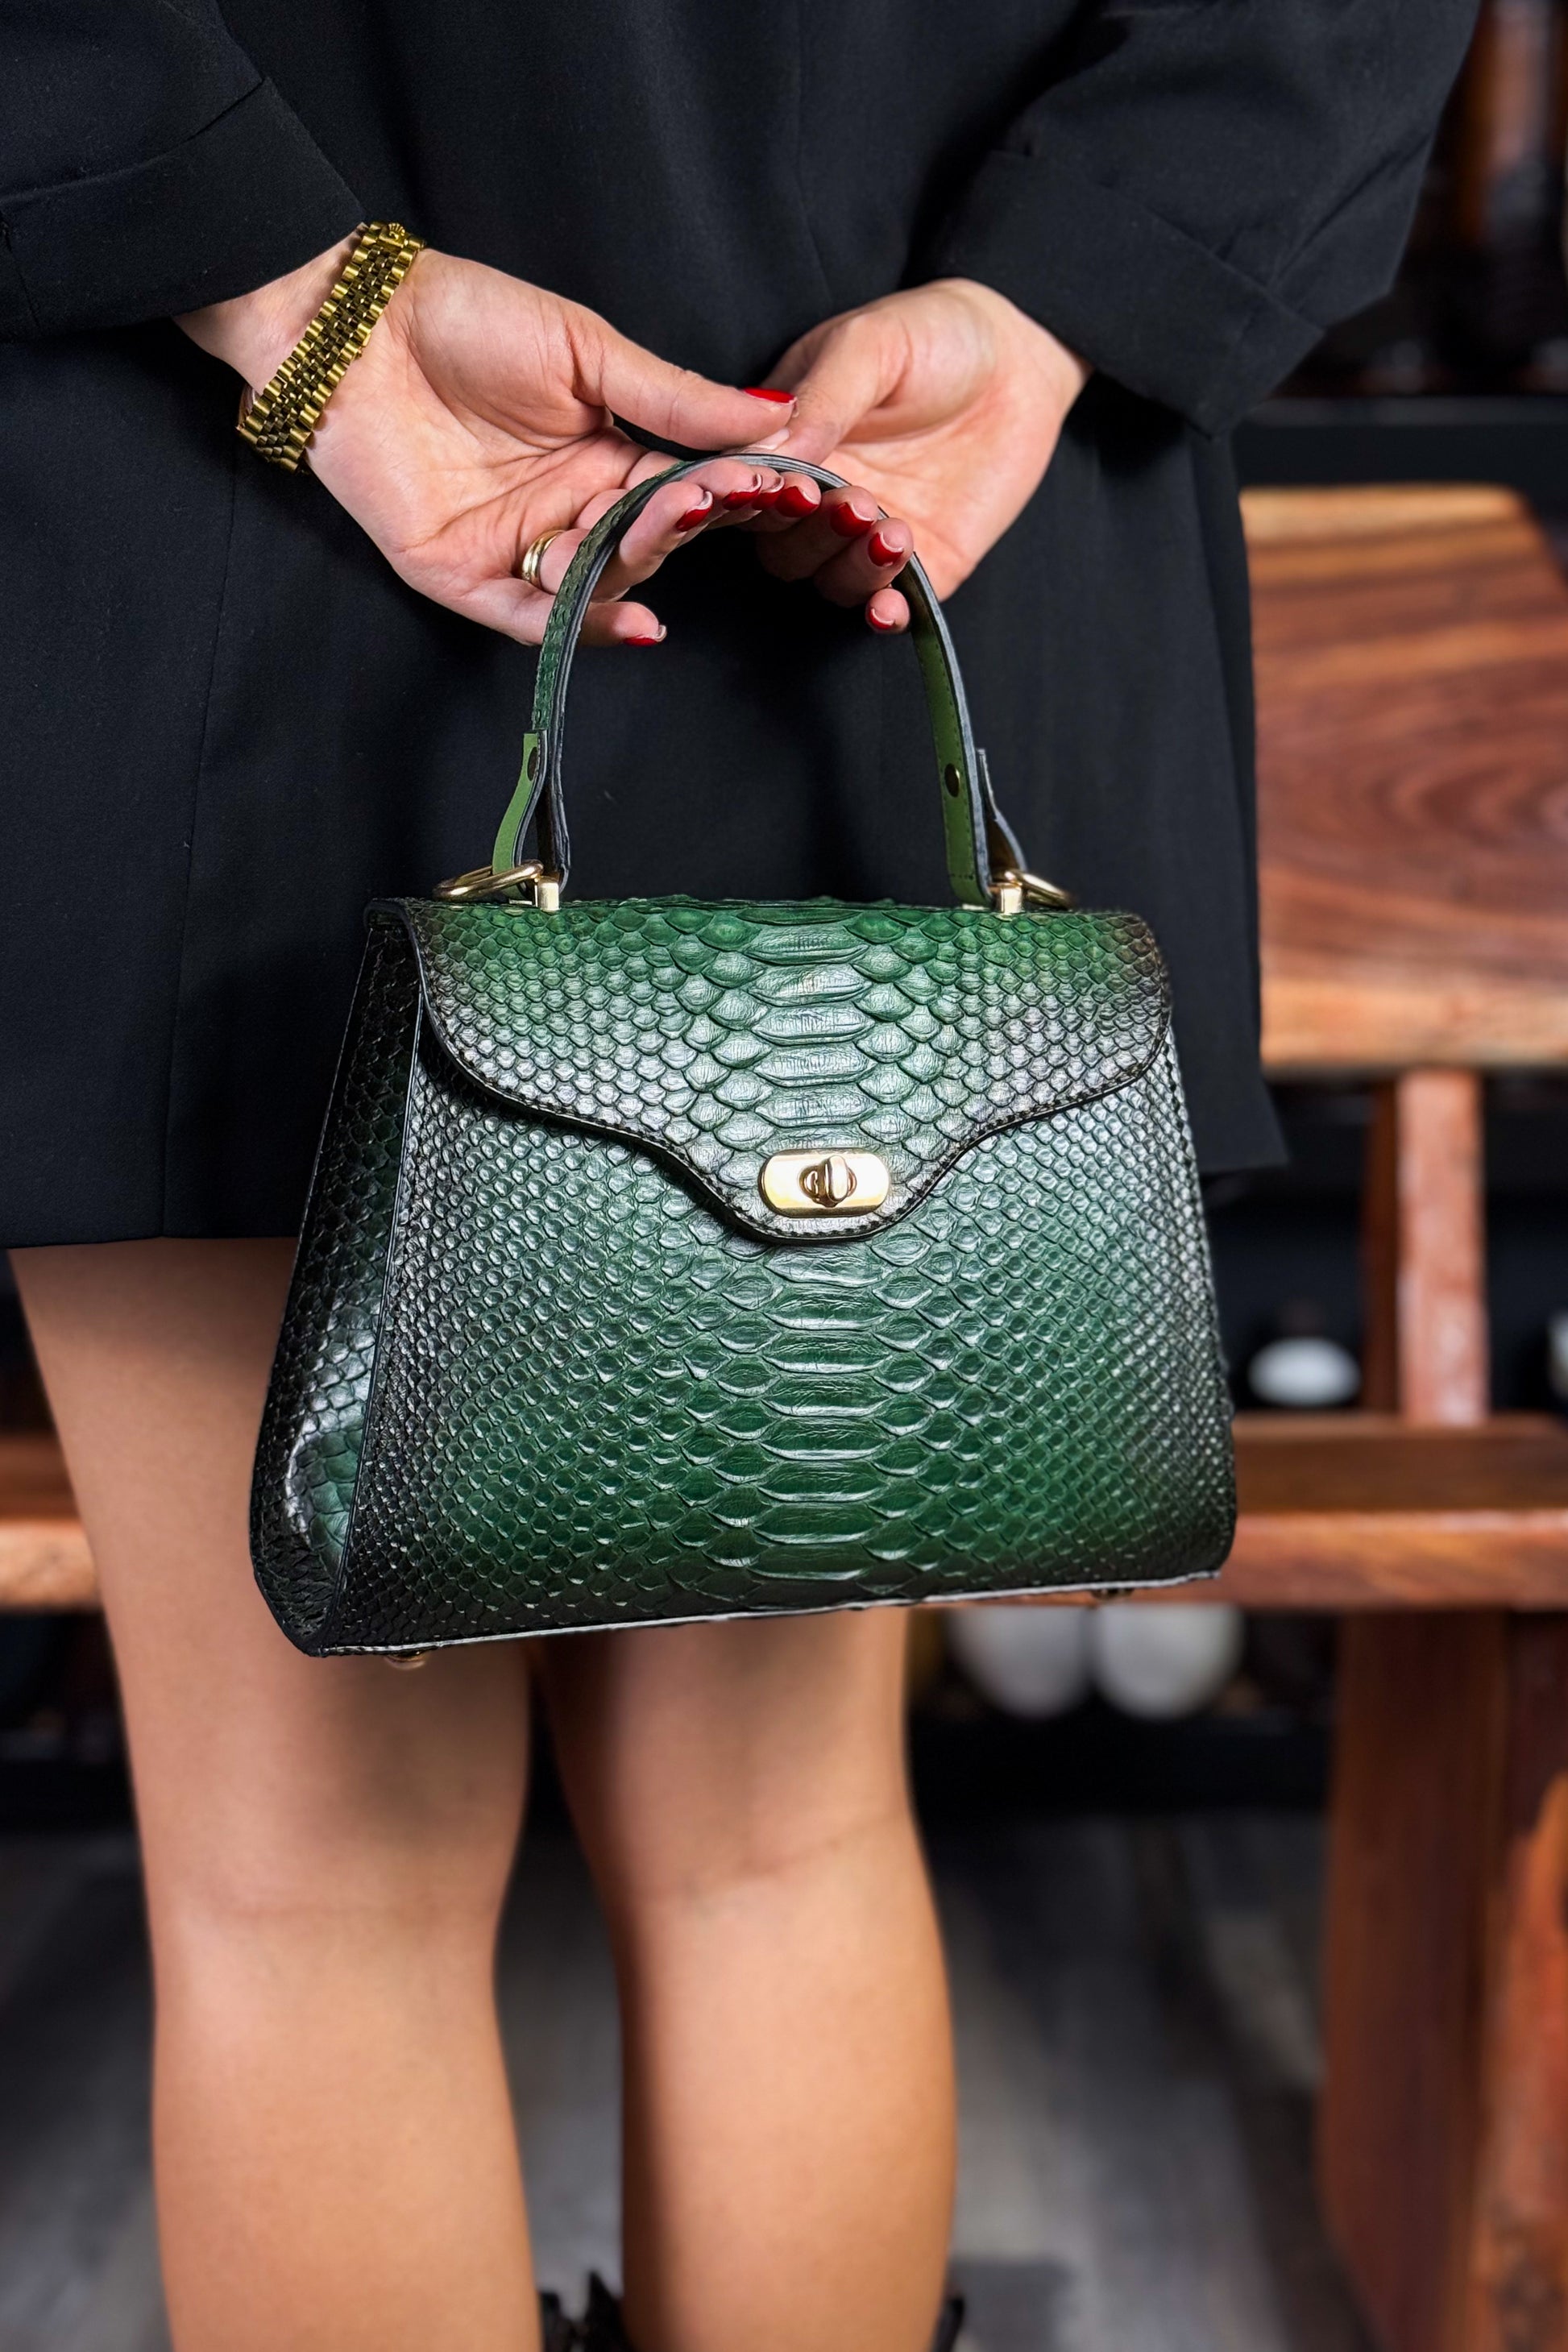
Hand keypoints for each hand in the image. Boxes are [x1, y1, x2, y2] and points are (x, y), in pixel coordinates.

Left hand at [179, 242, 916, 643]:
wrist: (353, 324)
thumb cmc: (466, 317)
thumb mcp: (587, 350)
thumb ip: (674, 398)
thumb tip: (777, 418)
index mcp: (606, 456)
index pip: (680, 495)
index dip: (722, 497)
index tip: (773, 492)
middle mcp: (568, 511)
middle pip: (641, 549)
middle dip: (670, 531)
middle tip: (696, 504)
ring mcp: (514, 549)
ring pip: (591, 591)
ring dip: (626, 575)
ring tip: (645, 541)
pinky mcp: (459, 577)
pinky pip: (525, 620)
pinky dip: (577, 629)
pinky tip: (633, 625)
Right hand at [756, 280, 1089, 610]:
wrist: (1018, 359)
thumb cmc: (934, 335)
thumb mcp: (871, 345)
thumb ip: (823, 399)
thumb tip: (771, 450)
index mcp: (789, 442)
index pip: (748, 490)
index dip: (758, 500)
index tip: (792, 488)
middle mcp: (820, 496)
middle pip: (781, 548)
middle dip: (811, 536)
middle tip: (854, 503)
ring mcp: (866, 535)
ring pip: (829, 581)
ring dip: (852, 568)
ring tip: (892, 530)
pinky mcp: (921, 564)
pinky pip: (887, 605)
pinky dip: (881, 614)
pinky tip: (888, 607)